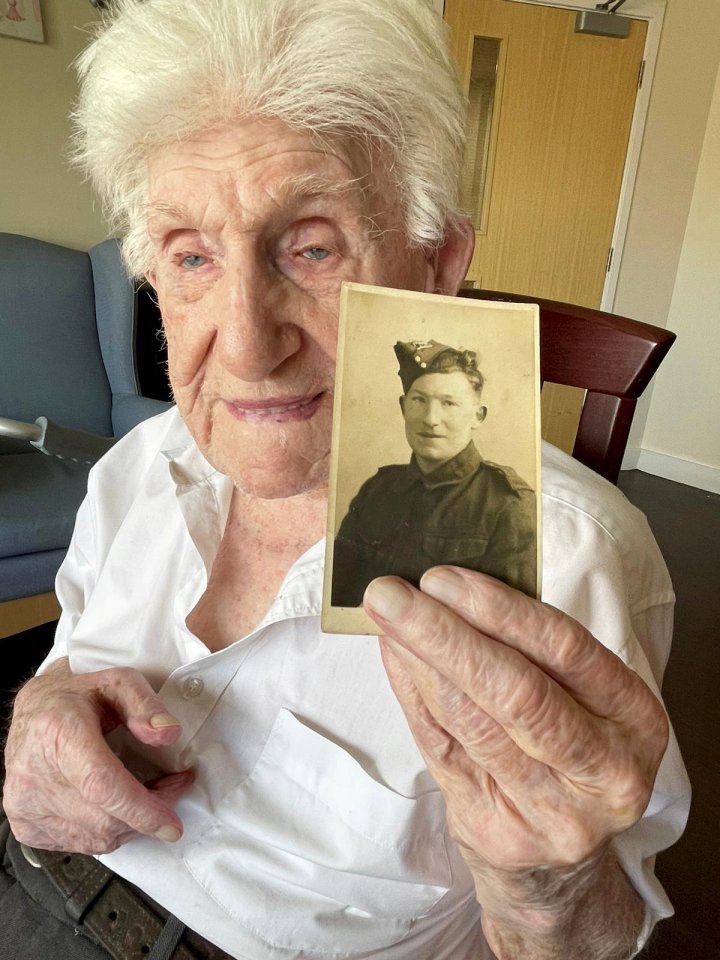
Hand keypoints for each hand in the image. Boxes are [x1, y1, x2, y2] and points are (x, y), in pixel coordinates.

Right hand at [3, 659, 193, 853]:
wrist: (34, 711)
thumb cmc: (77, 697)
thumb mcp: (118, 682)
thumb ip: (145, 705)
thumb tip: (168, 734)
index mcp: (59, 733)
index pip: (101, 785)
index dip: (141, 810)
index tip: (171, 824)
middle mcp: (35, 774)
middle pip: (104, 818)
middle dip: (148, 812)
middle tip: (172, 788)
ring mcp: (25, 804)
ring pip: (95, 838)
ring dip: (131, 825)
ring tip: (148, 797)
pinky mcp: (24, 824)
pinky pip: (78, 844)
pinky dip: (107, 833)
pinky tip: (116, 809)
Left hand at [364, 567, 667, 928]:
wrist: (559, 869)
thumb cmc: (565, 756)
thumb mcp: (582, 703)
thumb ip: (532, 651)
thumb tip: (452, 586)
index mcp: (634, 720)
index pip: (565, 649)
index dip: (498, 610)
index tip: (442, 578)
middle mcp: (604, 770)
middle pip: (515, 691)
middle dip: (443, 634)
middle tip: (390, 594)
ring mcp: (551, 812)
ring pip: (472, 721)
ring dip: (418, 660)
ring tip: (385, 618)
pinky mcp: (497, 832)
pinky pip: (441, 749)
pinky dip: (412, 695)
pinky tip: (394, 658)